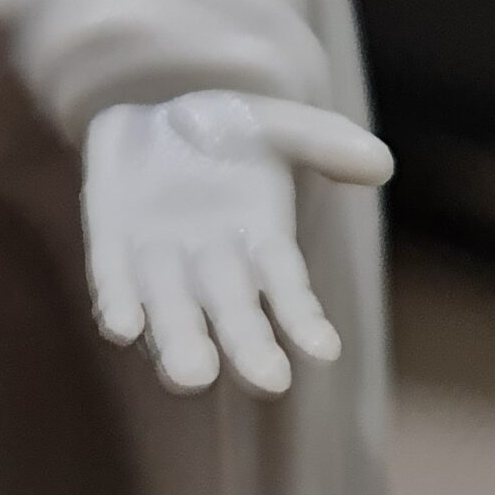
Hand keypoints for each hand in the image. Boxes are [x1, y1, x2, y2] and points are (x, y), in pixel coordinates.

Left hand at [82, 92, 391, 396]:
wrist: (149, 112)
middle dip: (248, 348)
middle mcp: (214, 269)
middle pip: (233, 316)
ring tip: (190, 377)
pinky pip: (113, 284)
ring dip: (179, 345)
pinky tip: (121, 328)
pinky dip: (119, 305)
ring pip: (172, 316)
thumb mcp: (275, 124)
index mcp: (262, 246)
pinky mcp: (111, 250)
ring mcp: (161, 265)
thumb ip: (323, 142)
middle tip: (267, 382)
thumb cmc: (225, 129)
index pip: (287, 290)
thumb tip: (383, 164)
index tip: (324, 351)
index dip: (303, 320)